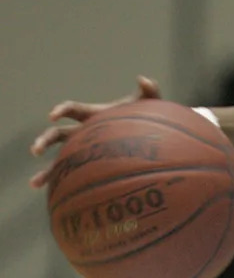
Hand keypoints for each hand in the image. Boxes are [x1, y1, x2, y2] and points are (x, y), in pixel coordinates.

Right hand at [29, 76, 161, 188]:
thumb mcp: (150, 104)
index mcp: (94, 115)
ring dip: (46, 171)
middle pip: (57, 135)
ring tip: (35, 183)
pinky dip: (65, 185)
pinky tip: (57, 198)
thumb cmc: (149, 117)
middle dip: (44, 141)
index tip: (54, 116)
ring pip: (60, 159)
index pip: (73, 109)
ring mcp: (86, 150)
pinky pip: (75, 176)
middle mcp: (84, 132)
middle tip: (36, 151)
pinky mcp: (92, 165)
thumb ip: (150, 91)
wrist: (154, 135)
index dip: (62, 110)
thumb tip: (145, 79)